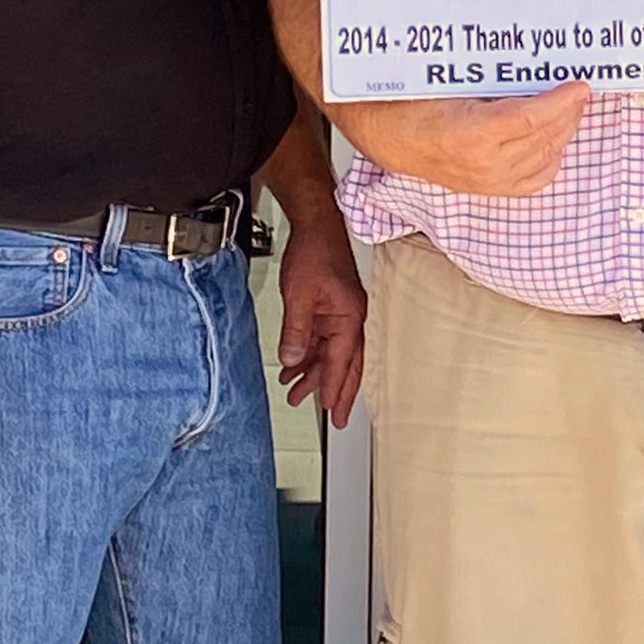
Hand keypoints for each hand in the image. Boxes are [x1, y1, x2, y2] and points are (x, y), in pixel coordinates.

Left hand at [273, 214, 366, 426]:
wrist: (316, 225)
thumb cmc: (315, 252)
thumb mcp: (299, 296)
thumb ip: (296, 331)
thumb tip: (293, 359)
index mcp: (350, 318)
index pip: (342, 361)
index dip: (335, 387)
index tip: (332, 410)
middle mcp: (350, 319)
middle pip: (346, 364)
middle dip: (338, 391)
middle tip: (336, 418)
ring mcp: (341, 315)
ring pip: (331, 354)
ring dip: (315, 375)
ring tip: (297, 395)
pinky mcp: (329, 310)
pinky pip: (321, 340)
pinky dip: (308, 355)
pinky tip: (293, 368)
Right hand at [344, 83, 589, 195]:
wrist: (387, 136)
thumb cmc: (414, 103)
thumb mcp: (452, 84)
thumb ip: (495, 83)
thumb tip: (537, 71)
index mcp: (472, 134)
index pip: (532, 117)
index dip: (561, 101)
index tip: (579, 86)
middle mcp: (484, 164)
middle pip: (544, 137)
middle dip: (568, 113)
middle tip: (579, 92)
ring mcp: (489, 181)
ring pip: (544, 157)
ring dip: (563, 132)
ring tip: (571, 109)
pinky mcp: (490, 189)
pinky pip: (535, 178)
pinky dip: (551, 157)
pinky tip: (555, 139)